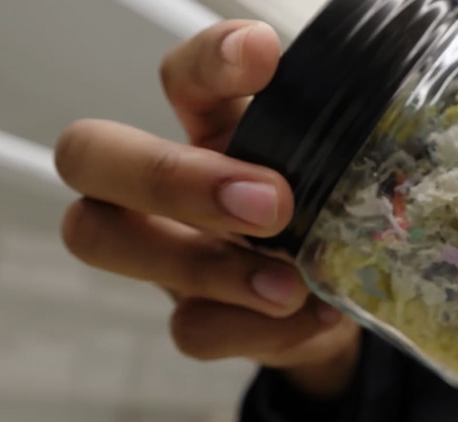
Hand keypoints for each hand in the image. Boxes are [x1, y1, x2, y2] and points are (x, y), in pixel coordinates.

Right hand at [55, 20, 360, 398]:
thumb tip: (370, 140)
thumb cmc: (329, 218)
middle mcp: (168, 183)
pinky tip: (313, 318)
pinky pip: (190, 328)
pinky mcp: (192, 320)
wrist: (340, 306)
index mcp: (213, 128)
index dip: (209, 62)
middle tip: (268, 203)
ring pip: (104, 240)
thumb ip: (336, 155)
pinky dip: (255, 329)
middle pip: (87, 154)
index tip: (263, 56)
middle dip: (169, 176)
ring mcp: (164, 254)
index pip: (182, 76)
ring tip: (292, 284)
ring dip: (208, 266)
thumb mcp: (339, 176)